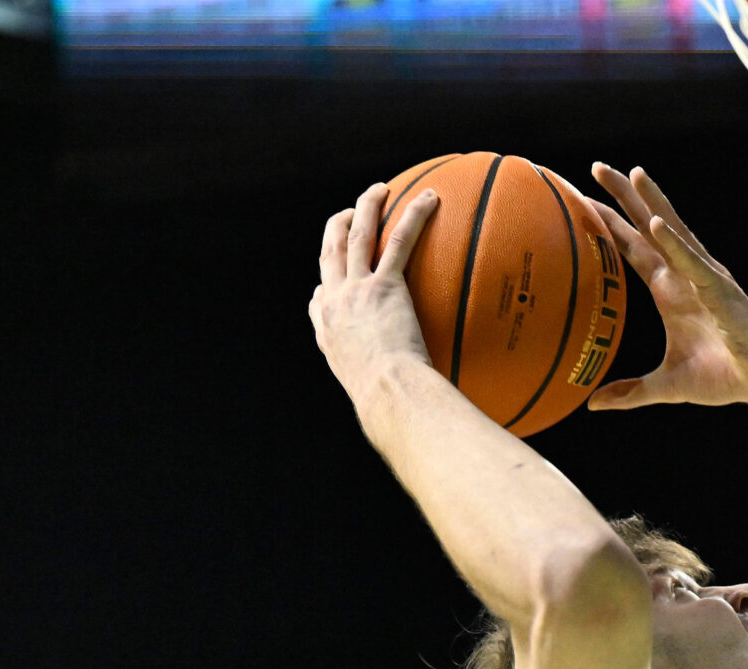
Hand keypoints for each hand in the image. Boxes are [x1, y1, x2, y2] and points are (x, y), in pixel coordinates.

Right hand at [310, 181, 442, 404]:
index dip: (326, 280)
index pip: (319, 296)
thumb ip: (374, 381)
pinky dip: (414, 215)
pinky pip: (400, 240)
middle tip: (349, 212)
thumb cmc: (385, 401)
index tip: (333, 278)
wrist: (385, 393)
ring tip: (381, 189)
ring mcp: (356, 289)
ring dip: (367, 205)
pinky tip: (428, 198)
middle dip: (337, 226)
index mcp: (326, 328)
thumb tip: (398, 398)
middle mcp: (334, 302)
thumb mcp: (368, 392)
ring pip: (357, 234)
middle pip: (329, 251)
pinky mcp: (384, 285)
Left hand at [586, 164, 747, 410]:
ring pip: (673, 231)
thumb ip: (631, 392)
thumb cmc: (724, 377)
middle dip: (624, 197)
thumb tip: (593, 403)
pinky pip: (692, 262)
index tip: (582, 201)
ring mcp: (702, 278)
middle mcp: (683, 276)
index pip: (631, 250)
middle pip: (647, 227)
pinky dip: (674, 244)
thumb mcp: (666, 386)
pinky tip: (655, 225)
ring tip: (632, 173)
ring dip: (652, 203)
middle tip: (596, 167)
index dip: (609, 226)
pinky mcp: (720, 289)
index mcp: (669, 291)